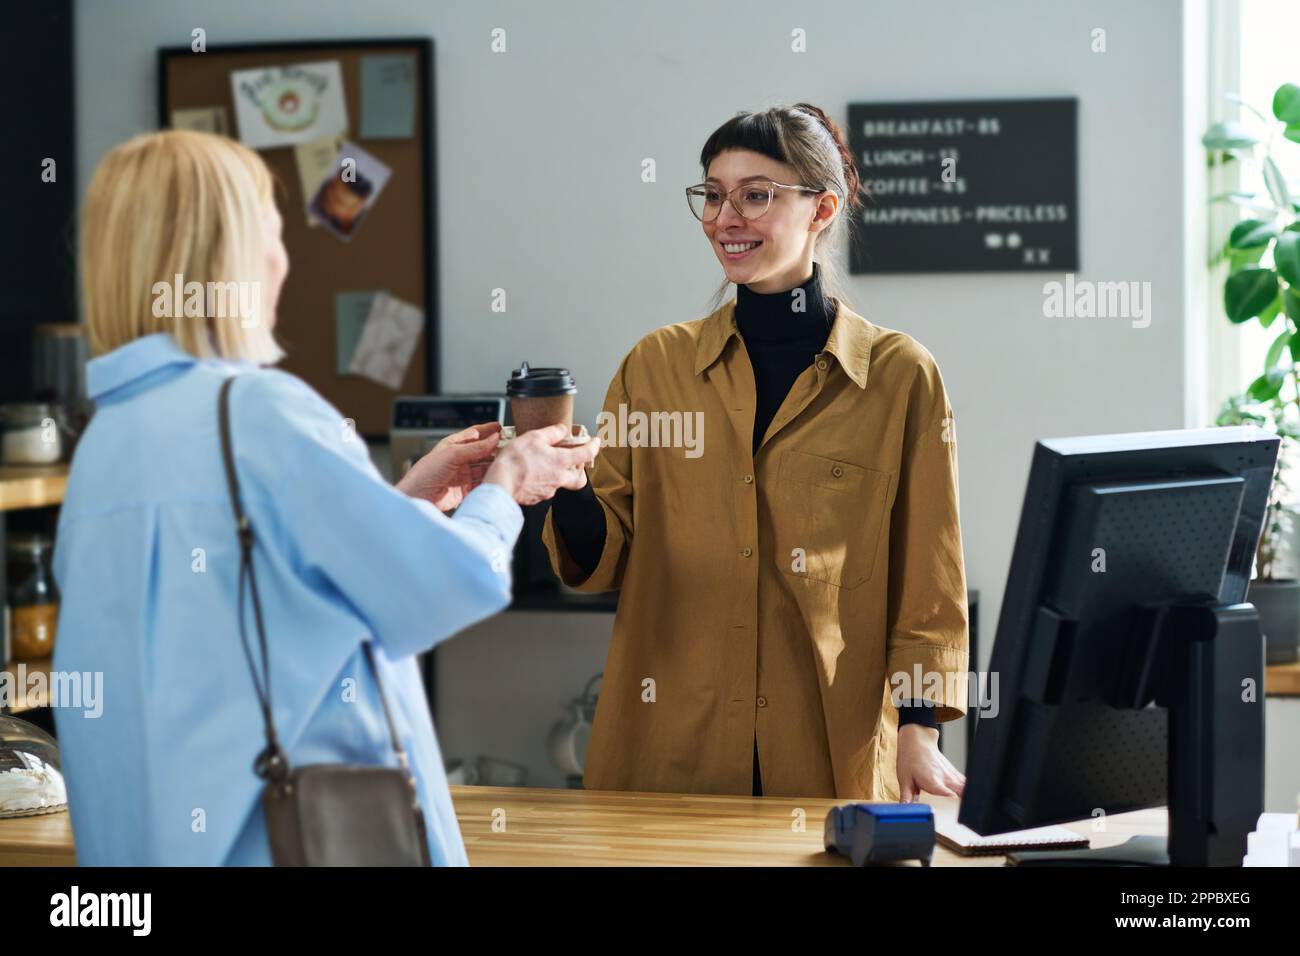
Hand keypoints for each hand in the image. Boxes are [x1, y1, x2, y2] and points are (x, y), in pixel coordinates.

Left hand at [396, 421, 501, 511]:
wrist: (416, 499)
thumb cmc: (424, 475)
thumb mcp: (451, 455)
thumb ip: (474, 448)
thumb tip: (493, 439)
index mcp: (452, 446)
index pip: (474, 434)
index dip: (488, 430)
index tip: (502, 428)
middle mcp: (458, 460)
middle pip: (481, 451)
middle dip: (495, 449)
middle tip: (510, 448)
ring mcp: (461, 475)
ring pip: (483, 468)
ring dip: (494, 466)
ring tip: (506, 464)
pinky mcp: (464, 490)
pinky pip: (480, 484)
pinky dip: (489, 481)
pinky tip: (496, 479)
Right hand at [484, 424, 600, 504]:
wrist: (500, 485)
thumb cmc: (515, 462)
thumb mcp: (533, 438)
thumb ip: (551, 433)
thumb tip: (561, 429)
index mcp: (561, 462)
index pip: (586, 454)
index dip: (594, 446)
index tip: (595, 442)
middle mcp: (559, 478)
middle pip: (579, 476)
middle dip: (579, 468)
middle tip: (572, 459)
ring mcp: (549, 490)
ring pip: (561, 482)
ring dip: (557, 472)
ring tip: (544, 462)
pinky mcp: (537, 497)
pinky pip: (545, 488)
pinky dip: (543, 480)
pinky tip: (532, 473)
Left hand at [896, 724, 964, 802]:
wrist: (918, 741)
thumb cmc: (910, 759)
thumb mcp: (904, 778)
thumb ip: (906, 795)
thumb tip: (905, 808)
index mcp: (933, 781)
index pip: (947, 794)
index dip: (951, 803)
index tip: (953, 808)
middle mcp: (945, 779)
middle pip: (962, 795)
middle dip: (962, 806)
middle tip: (959, 813)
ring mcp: (952, 776)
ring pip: (966, 790)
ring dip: (966, 799)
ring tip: (963, 809)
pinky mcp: (955, 774)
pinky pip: (966, 785)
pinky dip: (967, 792)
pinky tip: (965, 799)